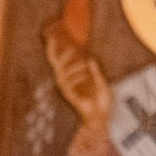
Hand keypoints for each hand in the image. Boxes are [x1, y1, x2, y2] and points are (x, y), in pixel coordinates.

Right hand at [43, 20, 111, 134]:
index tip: (53, 37)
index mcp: (74, 77)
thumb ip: (96, 72)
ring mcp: (66, 89)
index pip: (61, 62)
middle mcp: (67, 82)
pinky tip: (84, 73)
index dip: (56, 50)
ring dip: (72, 67)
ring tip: (84, 63)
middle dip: (53, 53)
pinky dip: (75, 77)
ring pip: (61, 74)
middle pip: (55, 65)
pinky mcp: (68, 96)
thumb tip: (90, 59)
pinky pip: (67, 84)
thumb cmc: (101, 102)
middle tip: (52, 40)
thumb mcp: (102, 83)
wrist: (101, 118)